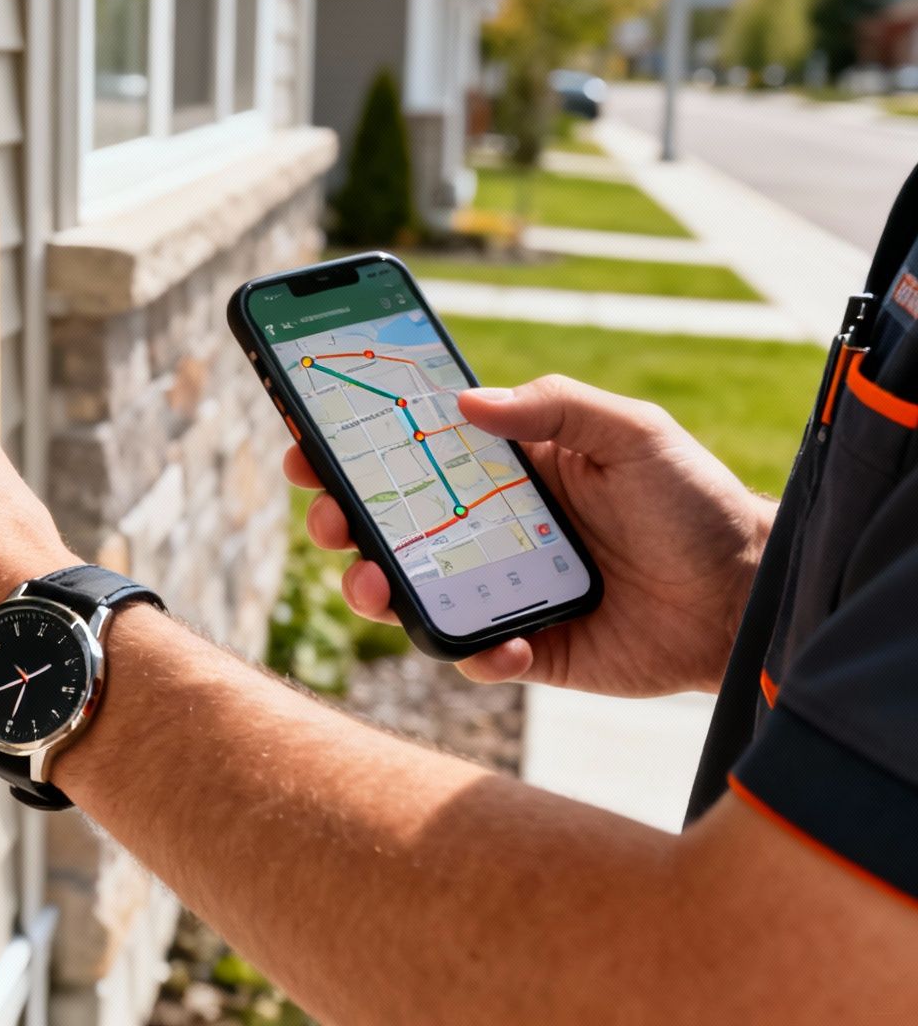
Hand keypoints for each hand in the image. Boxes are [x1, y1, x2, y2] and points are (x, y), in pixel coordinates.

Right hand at [287, 375, 774, 695]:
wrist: (748, 596)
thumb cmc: (696, 503)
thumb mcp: (633, 433)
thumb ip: (554, 406)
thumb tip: (464, 400)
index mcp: (507, 472)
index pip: (412, 453)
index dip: (352, 447)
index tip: (307, 439)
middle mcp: (491, 531)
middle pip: (390, 526)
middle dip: (344, 521)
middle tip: (332, 521)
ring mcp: (502, 591)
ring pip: (411, 593)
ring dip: (376, 589)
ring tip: (374, 586)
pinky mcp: (527, 649)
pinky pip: (473, 655)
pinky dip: (470, 653)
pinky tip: (494, 646)